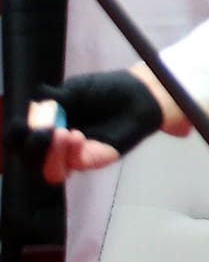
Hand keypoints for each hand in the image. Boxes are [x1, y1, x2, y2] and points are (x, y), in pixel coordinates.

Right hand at [7, 71, 166, 183]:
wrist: (140, 93)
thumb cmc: (106, 90)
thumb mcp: (74, 90)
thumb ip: (53, 99)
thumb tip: (34, 105)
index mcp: (44, 125)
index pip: (17, 139)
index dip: (15, 134)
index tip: (24, 121)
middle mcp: (54, 144)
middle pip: (29, 159)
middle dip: (31, 146)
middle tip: (44, 129)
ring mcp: (73, 155)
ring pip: (49, 171)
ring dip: (51, 153)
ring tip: (62, 132)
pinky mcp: (94, 159)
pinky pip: (75, 165)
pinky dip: (71, 152)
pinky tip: (76, 135)